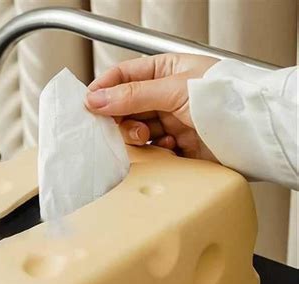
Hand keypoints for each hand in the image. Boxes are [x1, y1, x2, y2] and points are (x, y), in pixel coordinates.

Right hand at [85, 53, 218, 160]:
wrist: (253, 135)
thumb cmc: (226, 98)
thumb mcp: (174, 89)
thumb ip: (132, 95)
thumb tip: (97, 99)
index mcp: (165, 71)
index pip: (124, 76)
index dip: (104, 89)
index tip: (89, 104)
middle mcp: (165, 97)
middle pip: (124, 108)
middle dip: (120, 118)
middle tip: (121, 126)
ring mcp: (170, 122)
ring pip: (135, 132)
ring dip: (137, 137)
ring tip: (147, 138)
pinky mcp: (175, 147)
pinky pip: (150, 152)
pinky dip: (153, 153)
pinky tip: (166, 149)